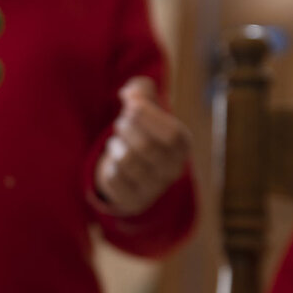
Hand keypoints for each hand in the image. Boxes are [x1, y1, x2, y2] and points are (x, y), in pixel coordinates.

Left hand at [94, 77, 191, 215]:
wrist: (133, 173)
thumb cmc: (141, 132)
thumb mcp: (144, 108)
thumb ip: (140, 92)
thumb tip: (130, 93)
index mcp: (183, 146)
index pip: (173, 134)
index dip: (148, 116)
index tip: (131, 105)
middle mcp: (173, 170)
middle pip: (146, 147)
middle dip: (127, 128)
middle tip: (121, 123)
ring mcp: (154, 188)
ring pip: (128, 162)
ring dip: (116, 147)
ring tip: (117, 143)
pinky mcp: (133, 201)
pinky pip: (114, 180)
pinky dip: (109, 167)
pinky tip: (115, 165)